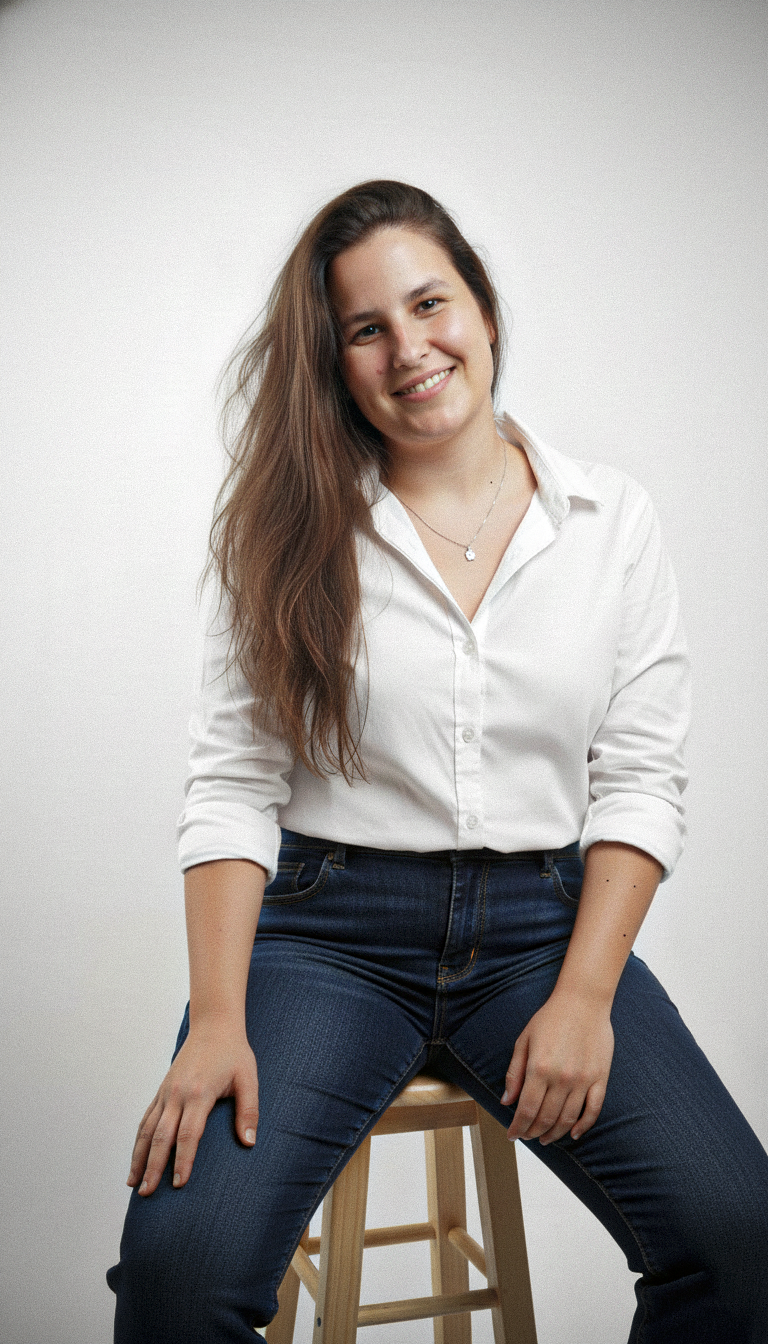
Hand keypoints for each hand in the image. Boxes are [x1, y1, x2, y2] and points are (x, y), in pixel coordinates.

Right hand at [127, 1020, 259, 1194]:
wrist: (213, 1024)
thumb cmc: (234, 1052)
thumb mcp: (248, 1078)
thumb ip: (249, 1111)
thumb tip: (249, 1142)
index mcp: (199, 1093)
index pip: (188, 1134)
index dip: (183, 1161)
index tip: (179, 1184)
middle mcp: (177, 1094)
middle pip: (160, 1137)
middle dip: (152, 1167)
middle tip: (146, 1194)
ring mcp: (166, 1092)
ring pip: (146, 1129)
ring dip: (138, 1157)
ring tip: (133, 1184)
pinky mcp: (162, 1090)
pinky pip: (146, 1118)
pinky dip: (138, 1140)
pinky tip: (135, 1157)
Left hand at [501, 990, 613, 1144]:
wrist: (583, 1001)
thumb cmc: (550, 1018)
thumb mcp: (524, 1040)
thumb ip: (514, 1072)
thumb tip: (506, 1100)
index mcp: (539, 1068)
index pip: (527, 1109)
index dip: (518, 1127)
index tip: (512, 1134)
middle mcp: (561, 1078)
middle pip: (546, 1118)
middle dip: (533, 1132)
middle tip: (527, 1137)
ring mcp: (583, 1079)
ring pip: (568, 1119)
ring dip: (554, 1133)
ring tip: (545, 1138)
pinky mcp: (600, 1078)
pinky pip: (593, 1110)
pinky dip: (583, 1126)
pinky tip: (573, 1134)